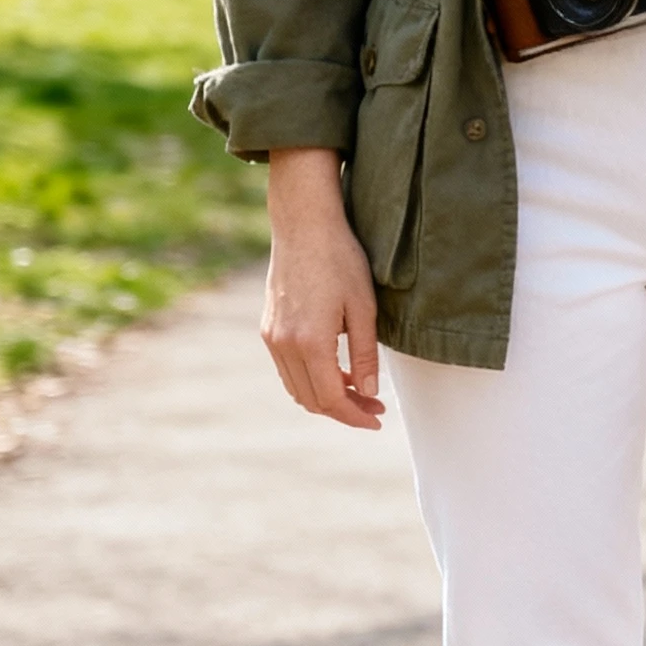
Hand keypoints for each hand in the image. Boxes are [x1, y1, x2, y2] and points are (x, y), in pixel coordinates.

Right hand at [263, 148, 384, 430]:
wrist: (304, 225)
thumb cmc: (340, 260)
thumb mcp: (364, 308)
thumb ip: (365, 355)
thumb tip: (370, 391)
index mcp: (310, 343)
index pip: (332, 399)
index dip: (356, 415)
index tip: (377, 419)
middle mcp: (284, 346)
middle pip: (312, 400)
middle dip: (344, 410)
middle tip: (374, 405)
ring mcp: (272, 338)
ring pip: (297, 388)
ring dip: (326, 396)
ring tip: (358, 387)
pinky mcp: (268, 328)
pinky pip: (288, 370)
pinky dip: (311, 379)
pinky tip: (335, 368)